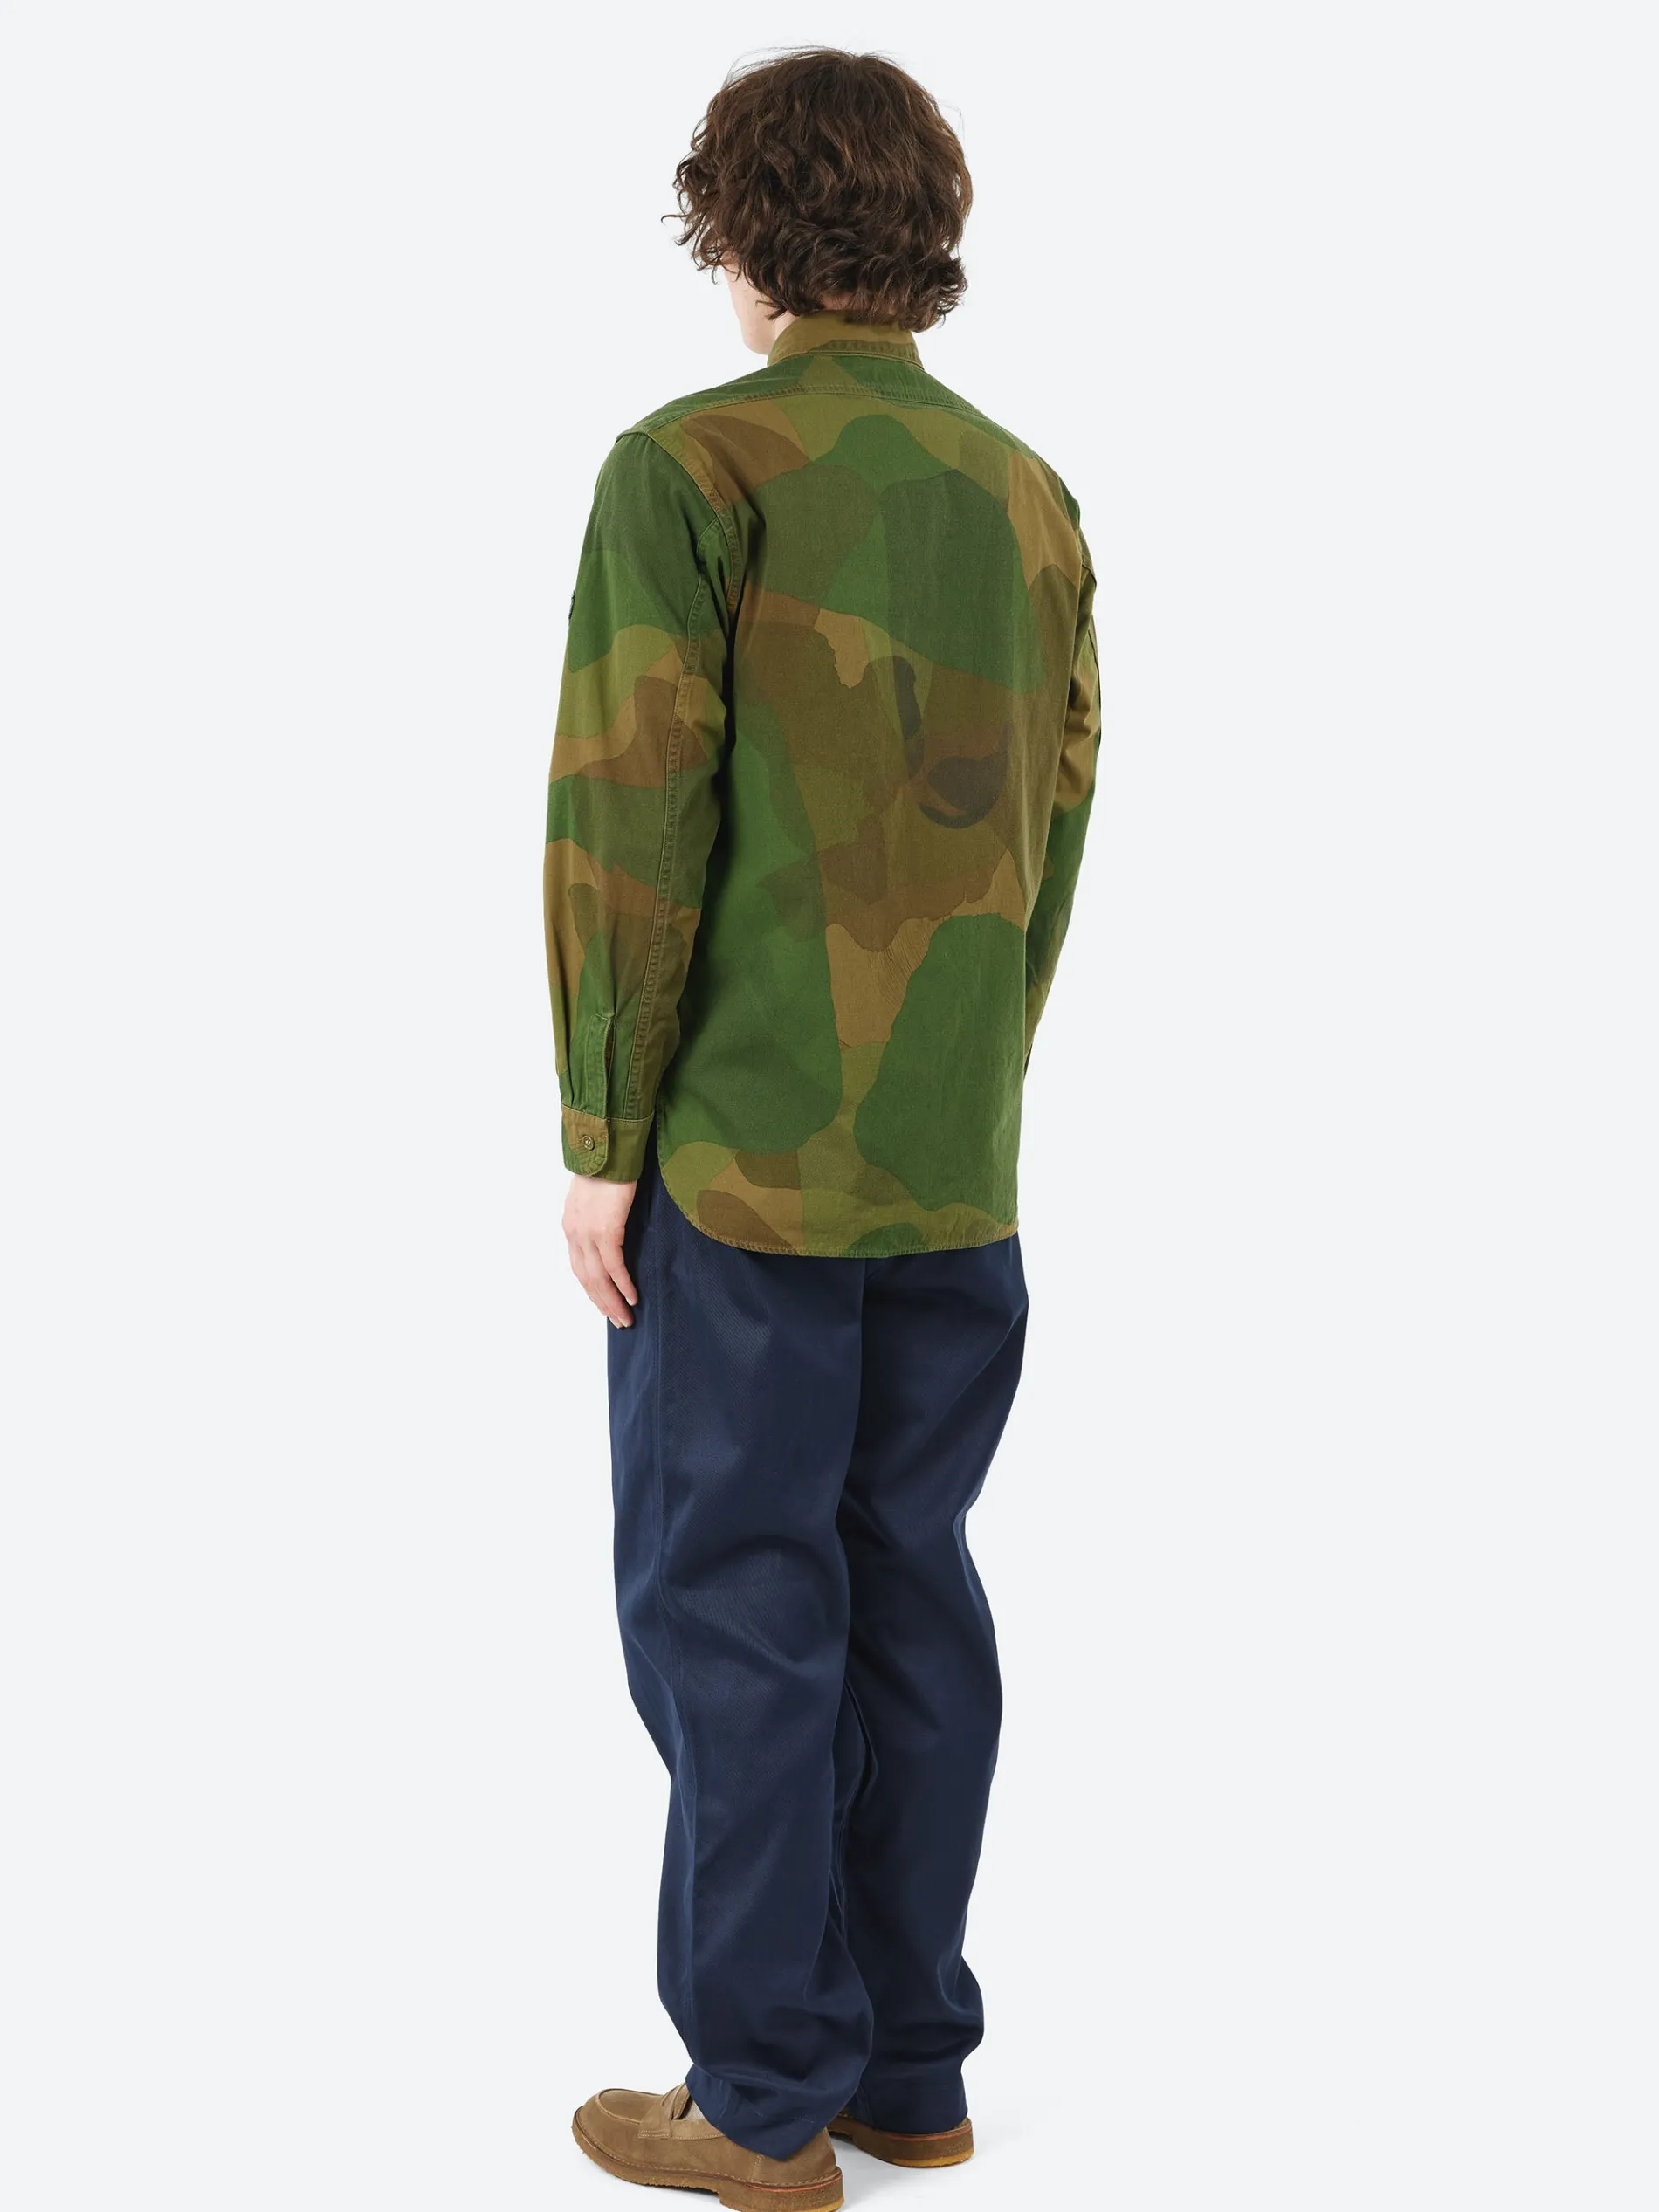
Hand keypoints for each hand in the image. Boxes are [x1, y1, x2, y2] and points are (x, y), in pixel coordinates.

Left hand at [563, 1174, 638, 1326]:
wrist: (609, 1147)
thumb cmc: (609, 1166)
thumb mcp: (596, 1195)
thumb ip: (599, 1215)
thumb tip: (613, 1230)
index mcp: (571, 1226)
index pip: (580, 1268)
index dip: (593, 1290)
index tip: (605, 1305)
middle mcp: (575, 1233)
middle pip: (587, 1279)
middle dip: (603, 1303)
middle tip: (618, 1321)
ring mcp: (588, 1233)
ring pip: (599, 1278)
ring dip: (612, 1301)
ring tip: (625, 1318)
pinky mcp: (606, 1230)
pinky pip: (614, 1266)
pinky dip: (623, 1285)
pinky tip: (632, 1297)